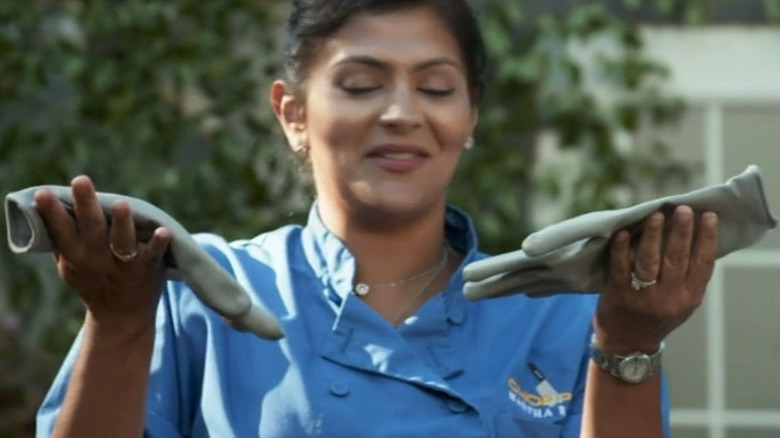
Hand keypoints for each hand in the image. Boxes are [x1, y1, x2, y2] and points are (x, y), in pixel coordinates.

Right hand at [34, 176, 171, 337]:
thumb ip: (60, 241)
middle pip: (91, 230)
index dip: (51, 213)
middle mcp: (98, 260)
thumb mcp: (70, 266)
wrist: (121, 318)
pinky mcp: (148, 269)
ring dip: (122, 224)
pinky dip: (158, 244)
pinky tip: (164, 231)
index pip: (61, 232)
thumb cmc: (93, 282)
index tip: (43, 194)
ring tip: (121, 204)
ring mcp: (124, 265)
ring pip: (122, 242)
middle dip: (85, 205)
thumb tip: (44, 209)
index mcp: (76, 257)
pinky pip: (153, 255)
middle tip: (81, 181)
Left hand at [594, 205, 718, 352]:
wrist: (627, 343)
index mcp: (689, 298)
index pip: (702, 263)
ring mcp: (642, 297)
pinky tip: (624, 232)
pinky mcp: (617, 294)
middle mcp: (668, 298)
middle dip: (681, 231)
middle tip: (682, 208)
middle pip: (677, 258)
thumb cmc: (656, 317)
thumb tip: (694, 237)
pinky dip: (622, 248)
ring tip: (656, 215)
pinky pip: (620, 267)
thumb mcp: (682, 303)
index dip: (706, 238)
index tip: (708, 215)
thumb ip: (688, 278)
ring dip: (653, 235)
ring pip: (649, 260)